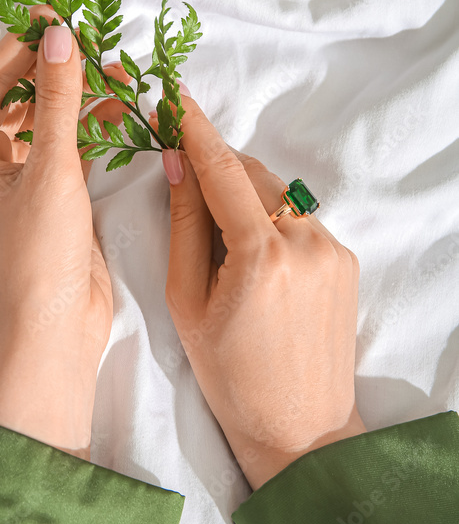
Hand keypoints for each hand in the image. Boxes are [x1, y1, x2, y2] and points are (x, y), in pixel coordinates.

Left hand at [0, 5, 131, 458]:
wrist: (56, 330)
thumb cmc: (38, 255)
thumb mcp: (51, 170)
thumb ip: (59, 100)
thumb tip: (59, 34)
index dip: (27, 41)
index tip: (61, 8)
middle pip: (24, 95)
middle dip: (61, 67)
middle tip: (100, 37)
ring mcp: (22, 178)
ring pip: (52, 119)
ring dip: (82, 95)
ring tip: (122, 71)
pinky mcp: (53, 195)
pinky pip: (71, 146)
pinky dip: (94, 127)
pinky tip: (122, 108)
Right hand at [150, 87, 364, 489]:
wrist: (300, 427)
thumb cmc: (229, 374)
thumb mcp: (187, 301)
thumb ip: (184, 225)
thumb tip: (177, 163)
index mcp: (260, 255)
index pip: (223, 169)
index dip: (196, 127)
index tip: (176, 96)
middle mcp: (306, 242)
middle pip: (253, 173)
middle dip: (218, 165)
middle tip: (184, 174)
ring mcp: (333, 249)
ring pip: (278, 194)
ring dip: (245, 195)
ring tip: (219, 237)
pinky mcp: (347, 260)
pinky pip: (299, 220)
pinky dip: (271, 221)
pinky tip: (253, 258)